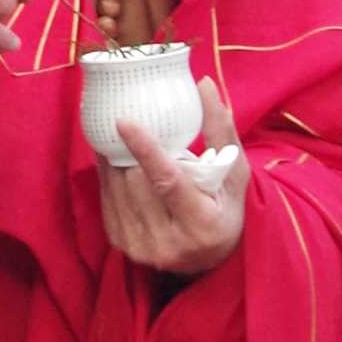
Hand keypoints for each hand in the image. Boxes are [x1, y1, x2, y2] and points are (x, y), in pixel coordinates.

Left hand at [100, 76, 247, 279]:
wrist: (211, 258)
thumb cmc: (225, 207)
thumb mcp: (234, 171)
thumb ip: (221, 129)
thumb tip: (203, 83)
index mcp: (202, 225)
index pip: (167, 182)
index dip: (144, 150)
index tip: (123, 121)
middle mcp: (169, 243)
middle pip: (136, 181)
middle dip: (133, 152)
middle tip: (138, 129)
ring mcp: (142, 248)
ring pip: (116, 188)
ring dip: (118, 161)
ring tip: (128, 145)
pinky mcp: (123, 247)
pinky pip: (107, 200)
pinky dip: (111, 176)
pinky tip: (121, 165)